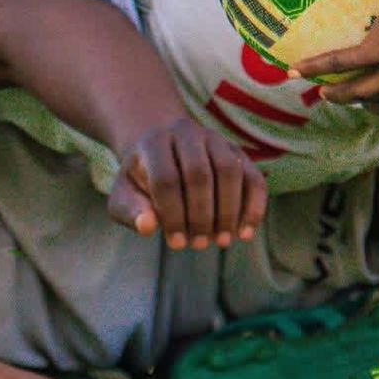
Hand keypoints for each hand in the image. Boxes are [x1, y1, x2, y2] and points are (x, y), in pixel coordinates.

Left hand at [108, 117, 266, 249]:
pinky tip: (245, 233)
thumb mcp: (124, 194)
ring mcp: (215, 139)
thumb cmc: (140, 179)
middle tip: (199, 244)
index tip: (176, 243)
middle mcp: (186, 133)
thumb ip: (130, 210)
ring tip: (221, 241)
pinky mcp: (237, 151)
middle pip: (199, 173)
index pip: (166, 179)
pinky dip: (254, 206)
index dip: (173, 214)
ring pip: (229, 171)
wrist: (160, 148)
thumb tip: (147, 227)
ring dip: (229, 211)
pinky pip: (253, 177)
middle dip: (201, 214)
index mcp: (153, 143)